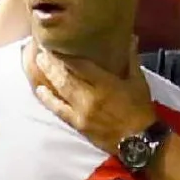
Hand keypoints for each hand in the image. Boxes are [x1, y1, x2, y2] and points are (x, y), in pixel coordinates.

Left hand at [34, 41, 156, 154]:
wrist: (140, 141)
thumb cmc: (141, 110)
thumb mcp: (138, 82)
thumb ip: (130, 59)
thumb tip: (130, 38)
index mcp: (106, 84)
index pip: (81, 65)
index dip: (67, 55)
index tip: (58, 44)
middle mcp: (90, 97)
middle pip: (66, 76)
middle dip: (52, 63)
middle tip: (42, 50)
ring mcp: (82, 112)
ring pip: (61, 91)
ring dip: (48, 77)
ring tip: (39, 63)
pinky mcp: (78, 125)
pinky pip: (59, 110)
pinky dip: (49, 100)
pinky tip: (40, 91)